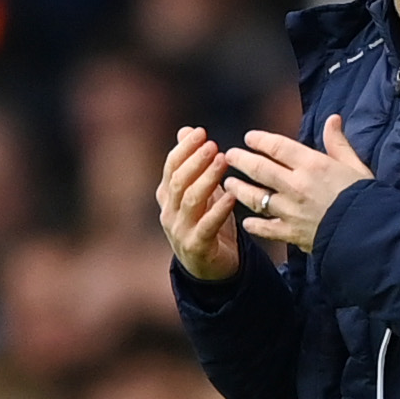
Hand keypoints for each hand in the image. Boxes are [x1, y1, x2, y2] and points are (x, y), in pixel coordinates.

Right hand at [156, 126, 237, 282]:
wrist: (211, 268)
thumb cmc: (207, 223)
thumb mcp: (201, 191)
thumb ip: (193, 164)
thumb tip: (186, 130)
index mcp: (168, 196)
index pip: (171, 167)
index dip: (185, 149)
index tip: (201, 132)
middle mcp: (169, 212)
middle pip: (178, 180)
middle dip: (195, 160)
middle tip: (213, 145)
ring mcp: (180, 230)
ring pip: (190, 200)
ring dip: (207, 179)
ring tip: (223, 162)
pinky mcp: (196, 247)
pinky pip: (207, 225)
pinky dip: (219, 209)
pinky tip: (232, 195)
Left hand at [223, 117, 374, 254]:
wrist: (371, 233)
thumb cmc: (366, 197)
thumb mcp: (355, 165)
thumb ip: (338, 143)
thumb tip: (333, 119)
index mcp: (312, 165)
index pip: (277, 146)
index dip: (260, 140)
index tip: (249, 138)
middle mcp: (296, 185)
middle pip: (259, 169)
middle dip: (241, 160)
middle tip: (230, 156)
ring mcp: (291, 210)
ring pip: (256, 198)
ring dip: (239, 190)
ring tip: (229, 184)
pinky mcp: (292, 233)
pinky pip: (266, 229)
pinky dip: (254, 226)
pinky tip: (247, 223)